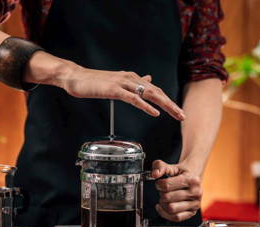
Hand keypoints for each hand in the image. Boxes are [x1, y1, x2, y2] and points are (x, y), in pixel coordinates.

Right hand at [62, 66, 184, 119]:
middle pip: (157, 92)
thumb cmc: (94, 82)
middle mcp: (131, 78)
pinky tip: (154, 113)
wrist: (75, 77)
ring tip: (176, 114)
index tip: (178, 112)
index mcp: (132, 78)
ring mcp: (123, 83)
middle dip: (171, 105)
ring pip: (149, 94)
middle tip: (183, 116)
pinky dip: (145, 106)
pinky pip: (133, 98)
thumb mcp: (117, 81)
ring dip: (165, 105)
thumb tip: (148, 80)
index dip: (167, 101)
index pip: (155, 90)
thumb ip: (133, 83)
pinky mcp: (114, 90)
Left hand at [151, 160, 201, 221]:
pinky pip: (176, 218)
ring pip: (171, 209)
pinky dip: (166, 214)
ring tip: (164, 198)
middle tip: (163, 191)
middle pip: (168, 198)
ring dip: (163, 204)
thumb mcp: (172, 167)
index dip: (158, 184)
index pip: (167, 185)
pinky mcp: (192, 212)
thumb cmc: (182, 174)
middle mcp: (196, 192)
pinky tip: (163, 207)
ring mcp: (195, 204)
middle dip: (161, 194)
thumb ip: (160, 167)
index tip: (159, 183)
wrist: (193, 179)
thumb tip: (154, 174)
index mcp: (192, 180)